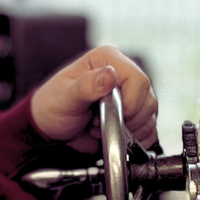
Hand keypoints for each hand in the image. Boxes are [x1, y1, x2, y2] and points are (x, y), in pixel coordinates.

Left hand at [29, 47, 157, 149]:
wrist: (50, 128)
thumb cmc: (52, 107)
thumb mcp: (64, 97)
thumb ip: (86, 86)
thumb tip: (109, 75)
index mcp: (107, 60)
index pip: (138, 80)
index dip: (130, 103)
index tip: (111, 115)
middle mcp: (122, 75)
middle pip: (148, 100)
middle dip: (126, 120)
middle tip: (98, 123)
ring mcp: (131, 96)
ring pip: (149, 116)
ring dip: (127, 131)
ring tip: (101, 128)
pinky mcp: (133, 115)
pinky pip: (148, 130)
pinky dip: (133, 139)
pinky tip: (112, 136)